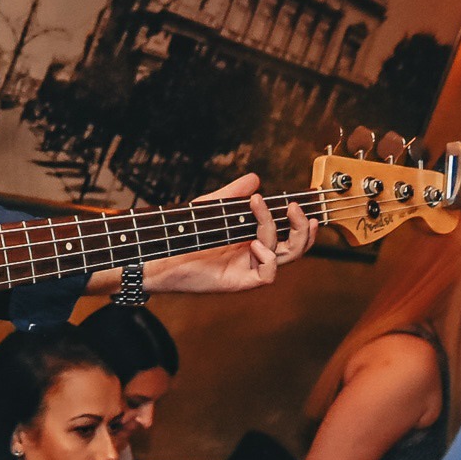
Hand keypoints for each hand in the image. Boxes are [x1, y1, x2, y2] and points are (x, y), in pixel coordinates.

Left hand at [138, 173, 315, 293]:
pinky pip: (267, 275)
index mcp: (251, 237)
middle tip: (296, 208)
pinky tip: (257, 245)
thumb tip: (256, 179)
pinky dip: (269, 259)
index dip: (299, 221)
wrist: (158, 253)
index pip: (286, 232)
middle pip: (294, 246)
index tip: (298, 202)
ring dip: (290, 235)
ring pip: (286, 257)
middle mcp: (254, 253)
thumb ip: (233, 193)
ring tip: (283, 213)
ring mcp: (248, 268)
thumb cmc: (182, 232)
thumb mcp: (211, 207)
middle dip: (302, 227)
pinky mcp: (238, 281)